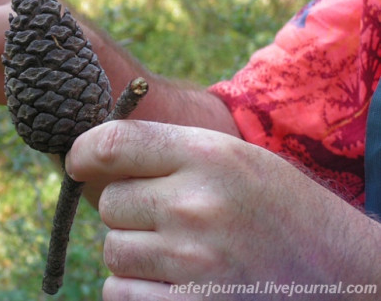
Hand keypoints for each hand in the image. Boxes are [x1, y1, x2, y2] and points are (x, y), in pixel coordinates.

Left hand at [66, 120, 380, 299]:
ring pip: (113, 251)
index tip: (78, 162)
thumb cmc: (285, 214)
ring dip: (135, 256)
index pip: (113, 142)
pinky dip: (138, 293)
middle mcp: (196, 204)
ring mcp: (193, 262)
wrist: (350, 279)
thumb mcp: (237, 162)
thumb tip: (93, 157)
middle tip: (171, 220)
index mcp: (211, 155)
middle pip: (109, 202)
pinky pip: (120, 295)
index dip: (83, 152)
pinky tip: (179, 287)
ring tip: (184, 257)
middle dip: (129, 212)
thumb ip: (171, 154)